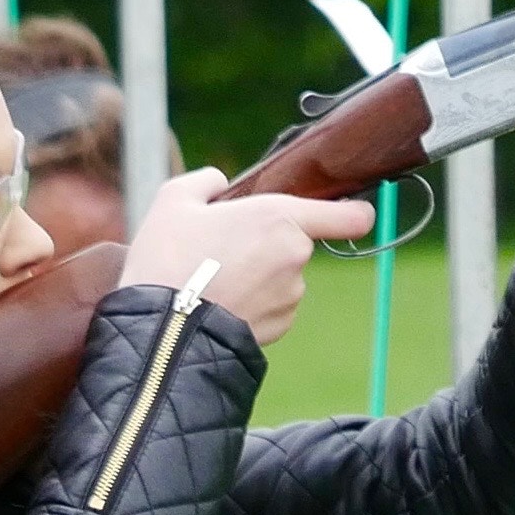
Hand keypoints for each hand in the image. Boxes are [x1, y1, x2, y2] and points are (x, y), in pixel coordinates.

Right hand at [119, 167, 374, 345]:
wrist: (161, 332)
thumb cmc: (168, 261)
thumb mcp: (173, 201)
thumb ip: (205, 181)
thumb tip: (220, 182)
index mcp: (281, 218)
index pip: (351, 216)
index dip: (353, 212)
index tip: (348, 212)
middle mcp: (296, 255)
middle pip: (297, 242)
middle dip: (268, 244)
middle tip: (223, 249)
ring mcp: (291, 294)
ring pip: (283, 276)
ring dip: (259, 276)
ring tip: (214, 280)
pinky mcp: (281, 325)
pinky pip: (274, 305)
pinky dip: (254, 303)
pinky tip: (220, 303)